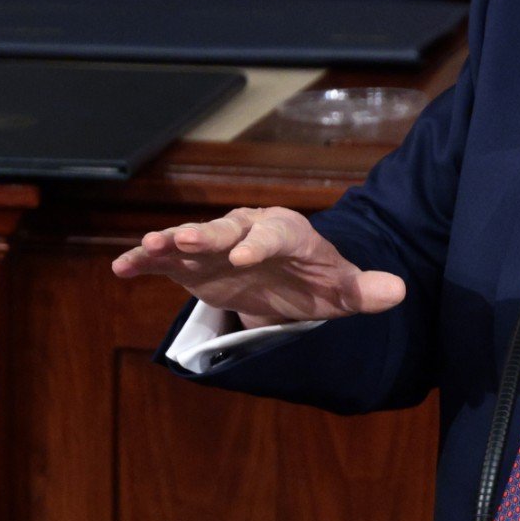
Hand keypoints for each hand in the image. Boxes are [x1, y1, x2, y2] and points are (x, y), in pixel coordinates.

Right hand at [110, 207, 404, 326]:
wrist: (289, 280)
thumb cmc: (317, 279)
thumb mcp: (342, 288)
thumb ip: (365, 290)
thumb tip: (398, 292)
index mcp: (286, 232)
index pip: (274, 234)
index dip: (259, 243)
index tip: (243, 258)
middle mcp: (246, 230)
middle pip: (225, 229)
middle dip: (206, 234)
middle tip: (184, 239)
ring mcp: (216, 246)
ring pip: (190, 240)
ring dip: (168, 242)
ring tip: (146, 248)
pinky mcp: (192, 265)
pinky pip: (166, 261)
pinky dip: (144, 261)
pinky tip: (121, 268)